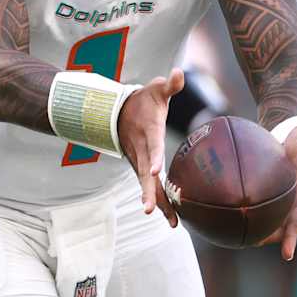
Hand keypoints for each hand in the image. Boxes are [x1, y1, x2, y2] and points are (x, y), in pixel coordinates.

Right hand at [116, 68, 185, 225]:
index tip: (155, 171)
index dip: (153, 158)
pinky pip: (150, 187)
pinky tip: (171, 218)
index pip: (151, 147)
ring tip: (171, 223)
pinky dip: (159, 202)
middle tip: (151, 211)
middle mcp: (142, 152)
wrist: (118, 113)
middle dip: (150, 193)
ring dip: (158, 204)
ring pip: (148, 186)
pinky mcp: (141, 169)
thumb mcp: (155, 90)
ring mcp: (139, 162)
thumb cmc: (143, 101)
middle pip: (145, 175)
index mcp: (148, 133)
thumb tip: (177, 73)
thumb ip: (169, 84)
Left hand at [261, 121, 296, 260]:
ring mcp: (295, 202)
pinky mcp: (283, 203)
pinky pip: (276, 219)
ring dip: (282, 240)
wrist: (294, 142)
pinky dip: (268, 230)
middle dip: (294, 236)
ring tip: (273, 256)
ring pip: (289, 225)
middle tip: (287, 253)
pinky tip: (255, 241)